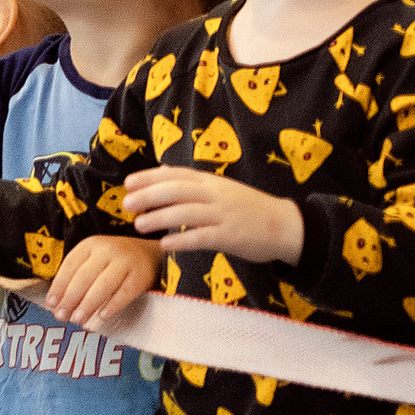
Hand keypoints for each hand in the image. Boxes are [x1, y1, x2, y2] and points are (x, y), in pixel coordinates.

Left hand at [43, 233, 164, 326]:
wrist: (150, 254)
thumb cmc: (114, 261)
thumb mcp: (94, 259)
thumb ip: (76, 277)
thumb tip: (56, 304)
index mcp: (90, 245)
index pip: (69, 266)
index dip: (58, 286)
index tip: (51, 304)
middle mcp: (107, 250)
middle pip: (84, 277)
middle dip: (70, 299)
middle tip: (62, 316)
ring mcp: (125, 262)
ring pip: (103, 285)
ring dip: (88, 304)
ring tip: (78, 319)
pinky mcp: (141, 275)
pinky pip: (124, 292)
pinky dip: (112, 305)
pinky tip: (102, 316)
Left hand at [120, 167, 304, 264]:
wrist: (288, 226)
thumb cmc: (250, 208)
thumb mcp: (222, 188)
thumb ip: (194, 182)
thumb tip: (163, 171)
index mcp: (212, 182)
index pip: (176, 175)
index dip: (151, 177)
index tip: (128, 182)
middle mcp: (216, 195)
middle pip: (177, 191)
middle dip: (149, 196)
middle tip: (127, 204)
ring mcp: (224, 215)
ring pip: (186, 213)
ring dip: (160, 218)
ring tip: (139, 224)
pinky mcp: (232, 237)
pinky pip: (203, 237)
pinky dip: (182, 239)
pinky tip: (165, 244)